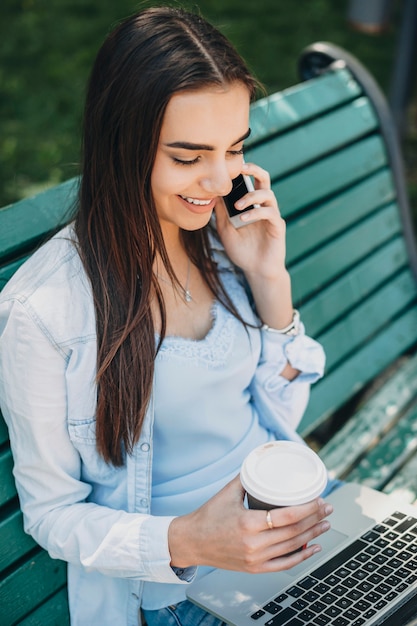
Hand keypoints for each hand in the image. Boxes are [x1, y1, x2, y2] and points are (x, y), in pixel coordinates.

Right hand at [168, 475, 332, 572]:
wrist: (191, 542)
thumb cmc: (208, 515)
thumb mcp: (228, 492)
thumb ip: (247, 477)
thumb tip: (263, 461)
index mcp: (248, 523)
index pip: (286, 517)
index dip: (307, 508)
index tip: (318, 499)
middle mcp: (254, 544)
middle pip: (294, 532)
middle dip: (315, 519)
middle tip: (327, 507)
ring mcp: (256, 559)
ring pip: (293, 547)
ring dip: (313, 535)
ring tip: (326, 523)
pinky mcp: (255, 569)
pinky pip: (285, 564)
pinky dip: (302, 556)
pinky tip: (314, 547)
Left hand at [214, 162, 286, 280]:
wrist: (256, 271)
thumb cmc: (242, 250)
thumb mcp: (225, 229)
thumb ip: (220, 212)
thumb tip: (211, 193)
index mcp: (252, 204)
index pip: (250, 181)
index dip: (242, 171)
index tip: (227, 167)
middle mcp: (264, 206)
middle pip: (264, 178)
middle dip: (254, 169)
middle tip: (241, 168)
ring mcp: (272, 215)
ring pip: (268, 194)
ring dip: (251, 196)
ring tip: (237, 206)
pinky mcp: (278, 226)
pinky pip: (270, 213)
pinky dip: (255, 213)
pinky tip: (243, 219)